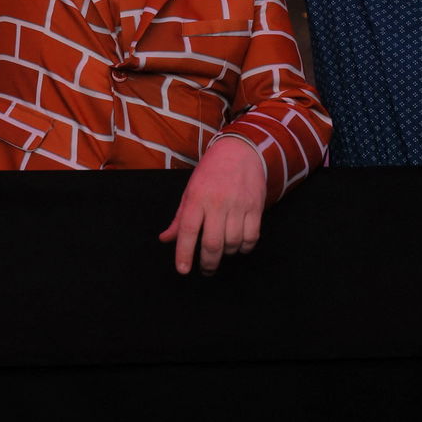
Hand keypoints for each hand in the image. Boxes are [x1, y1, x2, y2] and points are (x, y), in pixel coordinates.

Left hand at [158, 137, 266, 274]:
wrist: (240, 151)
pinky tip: (238, 246)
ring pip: (233, 243)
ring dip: (226, 254)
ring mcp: (239, 205)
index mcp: (197, 197)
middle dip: (208, 263)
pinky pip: (251, 237)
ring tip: (221, 253)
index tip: (183, 270)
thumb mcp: (190, 190)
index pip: (188, 230)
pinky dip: (244, 247)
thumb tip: (165, 239)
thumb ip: (179, 218)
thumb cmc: (211, 172)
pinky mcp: (255, 207)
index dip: (184, 253)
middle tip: (205, 270)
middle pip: (213, 243)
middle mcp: (218, 202)